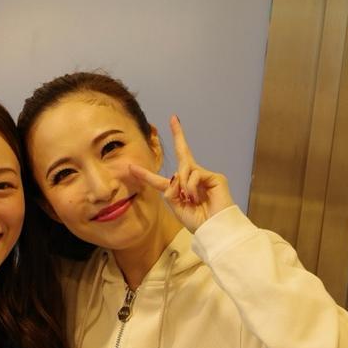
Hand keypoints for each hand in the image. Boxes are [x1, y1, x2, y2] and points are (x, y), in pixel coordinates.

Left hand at [128, 115, 233, 232]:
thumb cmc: (197, 222)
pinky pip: (193, 175)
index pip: (160, 180)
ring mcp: (203, 177)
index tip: (132, 166)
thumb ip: (170, 192)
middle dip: (179, 135)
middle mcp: (191, 180)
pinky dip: (190, 186)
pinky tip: (195, 197)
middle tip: (173, 118)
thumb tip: (174, 176)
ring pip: (184, 169)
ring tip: (189, 199)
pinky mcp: (214, 177)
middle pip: (183, 155)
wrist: (214, 229)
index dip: (145, 174)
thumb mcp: (176, 208)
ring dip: (182, 185)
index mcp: (179, 190)